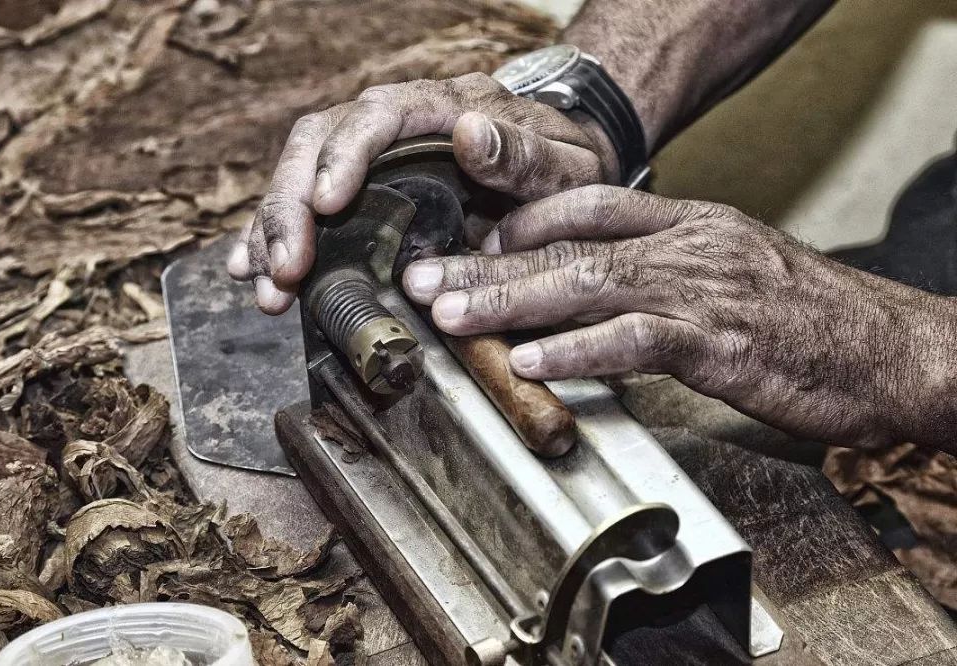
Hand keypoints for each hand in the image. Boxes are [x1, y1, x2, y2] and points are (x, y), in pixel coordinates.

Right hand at [227, 72, 618, 313]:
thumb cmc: (562, 166)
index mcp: (441, 107)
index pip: (376, 115)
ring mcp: (370, 156)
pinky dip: (271, 238)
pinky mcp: (358, 191)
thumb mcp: (563, 164)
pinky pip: (303, 206)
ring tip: (264, 285)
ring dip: (271, 230)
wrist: (559, 169)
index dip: (344, 156)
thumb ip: (522, 154)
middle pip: (318, 143)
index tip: (326, 204)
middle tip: (285, 268)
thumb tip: (470, 131)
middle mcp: (394, 124)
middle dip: (290, 205)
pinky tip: (249, 271)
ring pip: (298, 174)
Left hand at [401, 186, 956, 450]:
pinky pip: (637, 340)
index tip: (470, 246)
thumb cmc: (810, 320)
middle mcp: (688, 244)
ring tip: (451, 316)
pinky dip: (578, 350)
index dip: (520, 224)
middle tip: (423, 279)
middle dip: (486, 263)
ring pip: (589, 284)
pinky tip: (530, 361)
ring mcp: (704, 289)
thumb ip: (664, 274)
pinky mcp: (723, 342)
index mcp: (689, 222)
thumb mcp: (732, 273)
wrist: (896, 350)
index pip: (587, 205)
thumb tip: (598, 293)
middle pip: (567, 245)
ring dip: (511, 302)